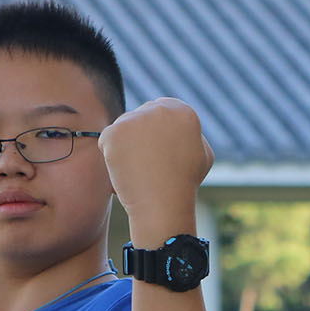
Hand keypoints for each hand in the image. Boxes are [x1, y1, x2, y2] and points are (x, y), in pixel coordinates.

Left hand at [99, 97, 213, 228]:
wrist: (164, 202)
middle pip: (141, 115)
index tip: (159, 151)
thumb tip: (176, 127)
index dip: (158, 131)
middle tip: (147, 163)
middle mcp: (160, 109)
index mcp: (183, 111)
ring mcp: (135, 118)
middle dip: (140, 136)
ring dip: (126, 146)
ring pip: (123, 128)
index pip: (162, 109)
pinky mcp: (114, 131)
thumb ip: (190, 134)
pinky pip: (107, 140)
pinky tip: (127, 170)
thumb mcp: (203, 154)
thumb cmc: (184, 183)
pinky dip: (112, 156)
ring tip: (140, 169)